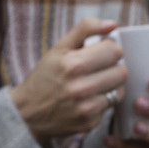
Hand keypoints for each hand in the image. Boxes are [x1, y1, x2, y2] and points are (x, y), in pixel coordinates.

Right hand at [12, 19, 127, 141]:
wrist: (26, 113)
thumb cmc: (44, 77)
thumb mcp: (59, 48)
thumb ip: (85, 29)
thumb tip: (112, 24)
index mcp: (73, 64)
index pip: (114, 51)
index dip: (110, 50)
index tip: (101, 53)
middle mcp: (80, 88)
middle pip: (122, 72)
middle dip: (112, 68)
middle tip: (98, 70)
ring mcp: (86, 108)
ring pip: (120, 91)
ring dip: (110, 86)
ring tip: (93, 84)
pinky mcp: (89, 123)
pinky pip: (110, 107)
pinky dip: (101, 102)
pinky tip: (86, 100)